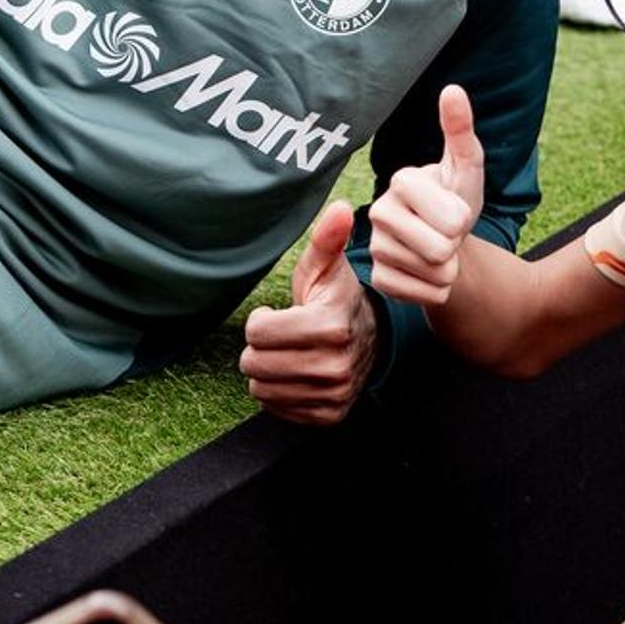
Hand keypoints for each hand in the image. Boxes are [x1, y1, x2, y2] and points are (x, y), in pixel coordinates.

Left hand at [239, 200, 378, 424]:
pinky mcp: (329, 415)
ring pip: (261, 390)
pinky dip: (279, 393)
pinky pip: (277, 410)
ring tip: (287, 354)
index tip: (278, 313)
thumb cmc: (336, 298)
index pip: (258, 333)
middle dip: (260, 347)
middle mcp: (335, 365)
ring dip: (267, 372)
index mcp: (330, 325)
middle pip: (255, 364)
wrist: (369, 340)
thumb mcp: (326, 266)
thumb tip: (337, 208)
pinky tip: (295, 374)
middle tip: (281, 336)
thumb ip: (326, 239)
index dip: (261, 320)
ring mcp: (333, 394)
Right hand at [367, 83, 486, 308]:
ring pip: (431, 273)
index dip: (464, 219)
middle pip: (439, 249)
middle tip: (447, 234)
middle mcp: (378, 212)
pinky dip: (437, 290)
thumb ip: (460, 130)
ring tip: (441, 251)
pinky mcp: (378, 279)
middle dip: (456, 247)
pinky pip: (423, 295)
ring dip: (448, 270)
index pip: (451, 218)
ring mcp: (375, 247)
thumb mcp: (466, 167)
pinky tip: (429, 274)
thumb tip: (453, 89)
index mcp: (401, 181)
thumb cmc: (457, 199)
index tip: (456, 210)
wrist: (447, 241)